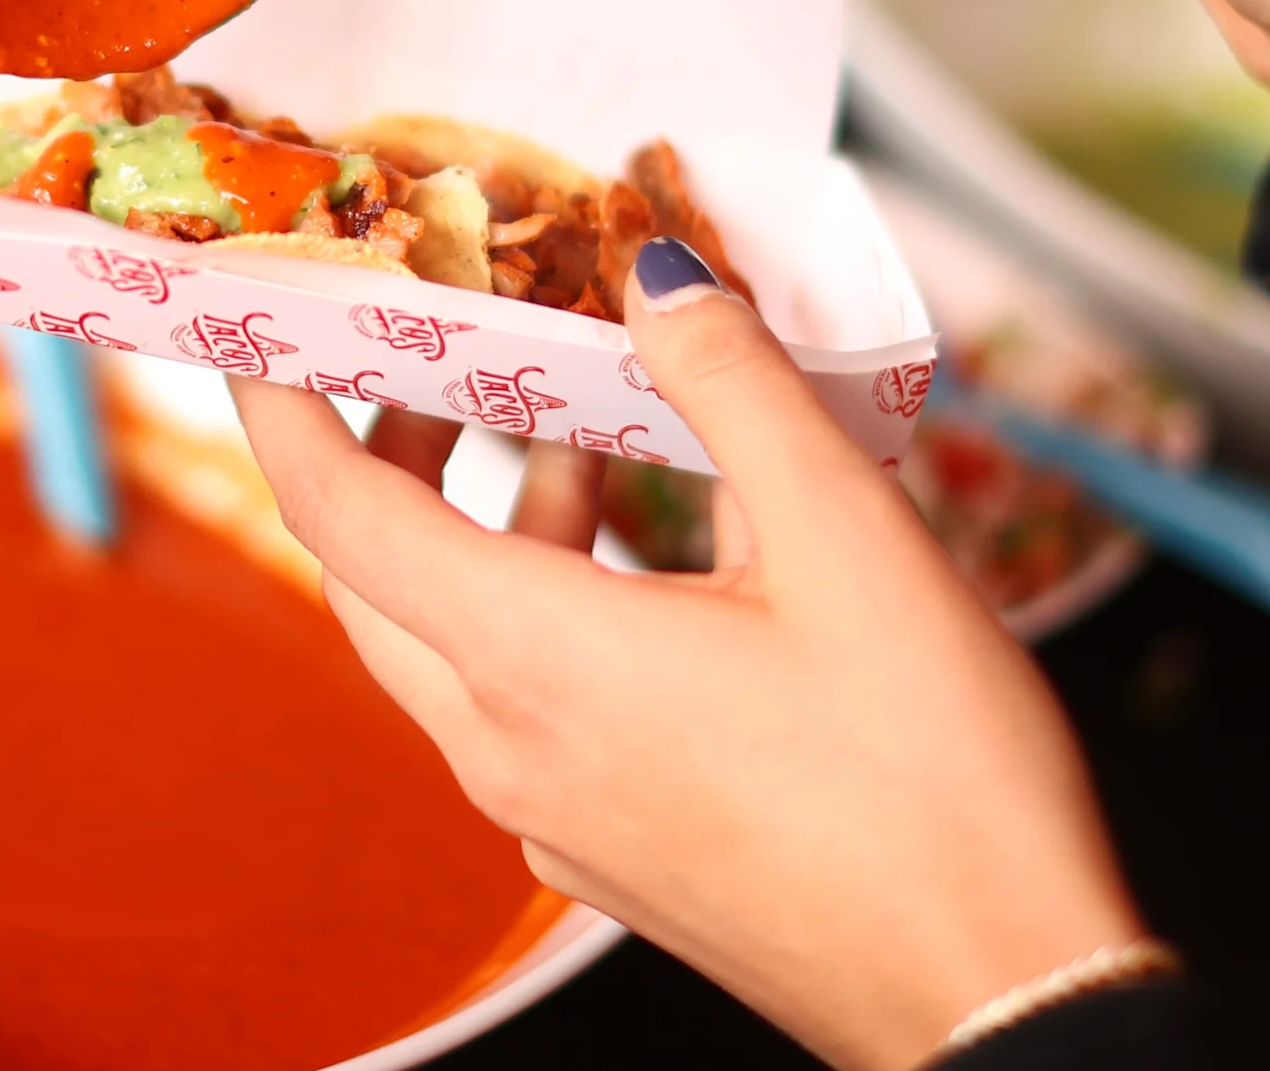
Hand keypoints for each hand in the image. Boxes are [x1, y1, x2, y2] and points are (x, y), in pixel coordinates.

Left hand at [232, 245, 1142, 1070]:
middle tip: (438, 356)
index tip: (264, 321)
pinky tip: (659, 561)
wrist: (1005, 992)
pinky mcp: (614, 854)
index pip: (338, 515)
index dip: (284, 404)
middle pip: (380, 580)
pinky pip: (528, 709)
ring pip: (457, 646)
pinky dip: (550, 608)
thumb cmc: (935, 783)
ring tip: (580, 431)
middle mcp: (514, 751)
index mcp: (538, 663)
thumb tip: (654, 276)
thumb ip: (733, 387)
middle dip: (388, 452)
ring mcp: (556, 819)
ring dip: (489, 527)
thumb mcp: (846, 538)